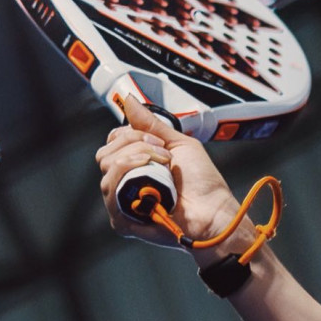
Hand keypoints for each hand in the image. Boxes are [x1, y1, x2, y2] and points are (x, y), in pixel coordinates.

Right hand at [96, 92, 245, 249]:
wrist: (214, 211)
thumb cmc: (203, 183)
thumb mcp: (178, 144)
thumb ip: (151, 124)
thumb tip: (128, 100)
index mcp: (136, 165)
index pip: (112, 142)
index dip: (131, 135)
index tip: (159, 141)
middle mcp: (125, 183)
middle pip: (105, 154)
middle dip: (136, 144)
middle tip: (164, 155)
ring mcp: (121, 202)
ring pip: (108, 168)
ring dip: (138, 158)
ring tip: (164, 168)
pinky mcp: (123, 220)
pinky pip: (111, 192)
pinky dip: (130, 177)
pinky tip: (152, 182)